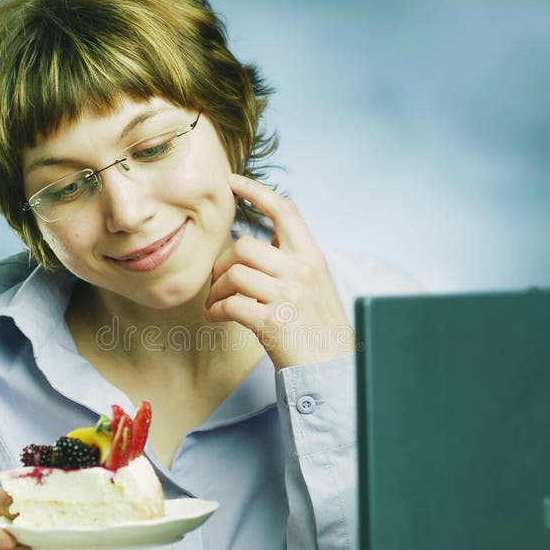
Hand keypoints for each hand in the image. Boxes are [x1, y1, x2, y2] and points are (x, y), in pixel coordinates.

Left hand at [206, 173, 354, 369]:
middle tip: (217, 281)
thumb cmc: (318, 328)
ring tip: (214, 302)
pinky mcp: (273, 322)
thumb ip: (292, 260)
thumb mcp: (315, 285)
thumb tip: (261, 238)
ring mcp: (288, 296)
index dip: (257, 190)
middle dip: (221, 263)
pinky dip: (215, 310)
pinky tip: (216, 316)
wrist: (334, 369)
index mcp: (312, 257)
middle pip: (244, 245)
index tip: (232, 181)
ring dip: (215, 289)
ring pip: (234, 274)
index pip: (285, 211)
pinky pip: (230, 304)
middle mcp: (302, 271)